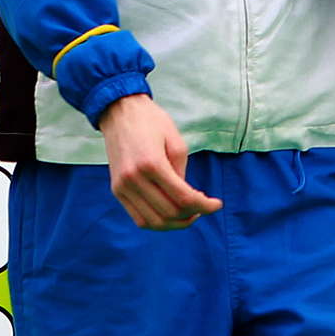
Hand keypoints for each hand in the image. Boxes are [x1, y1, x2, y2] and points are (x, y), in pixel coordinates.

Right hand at [98, 94, 221, 230]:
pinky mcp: (116, 190)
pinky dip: (157, 221)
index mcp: (152, 164)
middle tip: (205, 207)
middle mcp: (133, 179)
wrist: (120, 112)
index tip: (217, 204)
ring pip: (151, 221)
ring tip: (191, 214)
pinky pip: (137, 217)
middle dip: (192, 215)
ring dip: (174, 223)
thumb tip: (187, 197)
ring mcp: (122, 187)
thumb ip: (182, 172)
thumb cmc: (152, 122)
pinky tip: (172, 213)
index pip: (183, 198)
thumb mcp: (176, 141)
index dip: (204, 206)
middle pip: (168, 213)